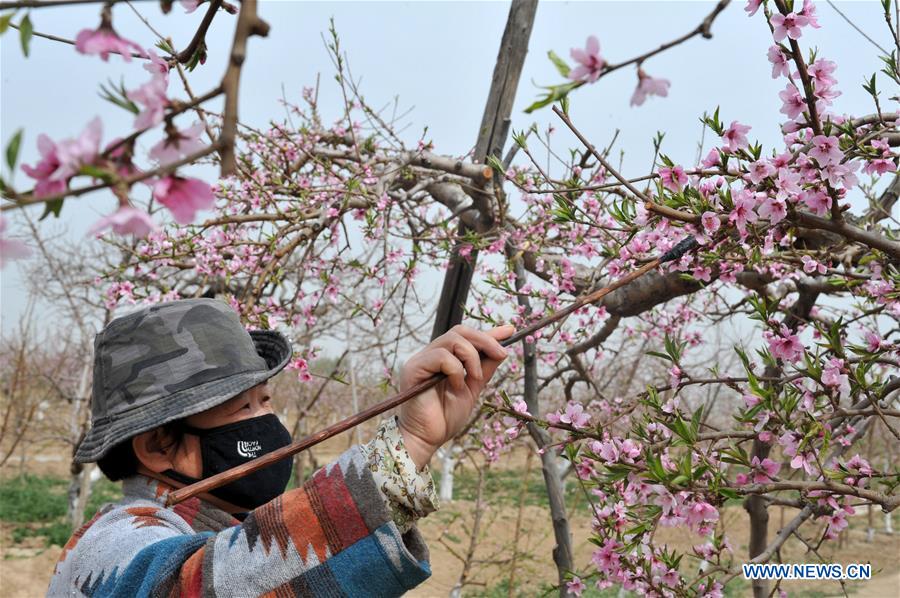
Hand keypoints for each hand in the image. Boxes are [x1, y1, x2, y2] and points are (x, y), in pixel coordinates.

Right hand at [397, 324, 513, 468]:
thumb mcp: (473, 390)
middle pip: (459, 331)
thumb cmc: (445, 418)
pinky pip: (441, 356)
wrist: (427, 439)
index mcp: (443, 358)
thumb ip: (484, 369)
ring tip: (475, 379)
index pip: (465, 337)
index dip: (488, 333)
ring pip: (453, 340)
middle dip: (485, 340)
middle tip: (501, 355)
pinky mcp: (414, 368)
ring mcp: (421, 360)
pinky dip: (456, 370)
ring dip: (472, 358)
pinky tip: (456, 386)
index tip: (510, 331)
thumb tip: (501, 351)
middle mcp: (430, 355)